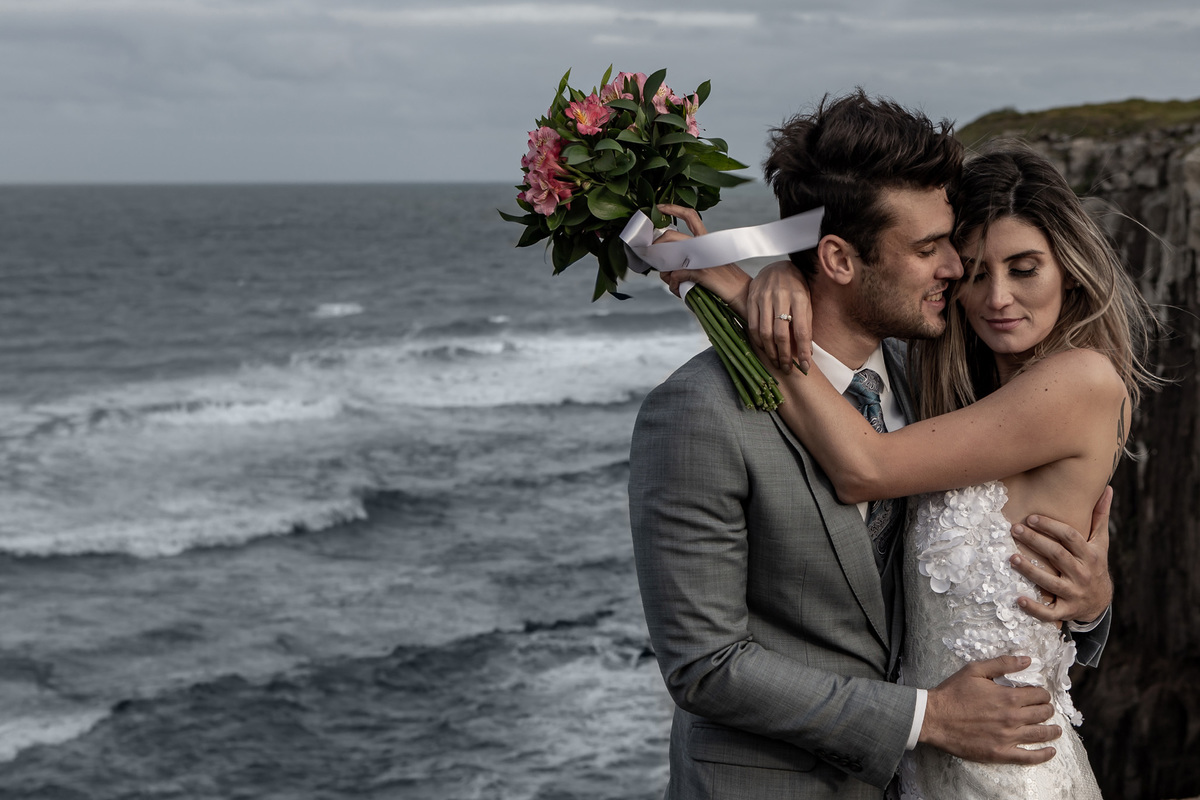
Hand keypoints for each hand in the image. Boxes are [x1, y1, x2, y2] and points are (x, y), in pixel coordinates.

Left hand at [655, 204, 750, 315]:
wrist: (742, 292)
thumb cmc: (725, 281)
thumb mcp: (707, 265)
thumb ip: (688, 262)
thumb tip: (669, 269)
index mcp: (707, 239)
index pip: (690, 216)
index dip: (673, 208)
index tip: (659, 206)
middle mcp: (703, 245)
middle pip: (671, 236)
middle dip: (657, 247)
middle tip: (654, 259)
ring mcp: (701, 257)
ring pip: (669, 257)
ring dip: (665, 273)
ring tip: (672, 282)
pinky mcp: (700, 272)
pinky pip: (676, 276)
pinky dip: (674, 286)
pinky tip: (679, 290)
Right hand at [745, 260, 812, 373]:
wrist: (777, 267)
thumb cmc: (796, 287)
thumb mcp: (807, 302)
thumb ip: (806, 325)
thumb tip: (807, 353)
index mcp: (800, 297)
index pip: (802, 329)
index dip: (804, 350)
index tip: (805, 366)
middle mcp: (781, 296)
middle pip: (781, 333)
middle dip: (785, 355)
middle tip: (787, 369)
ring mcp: (764, 297)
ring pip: (765, 332)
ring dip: (770, 352)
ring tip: (776, 362)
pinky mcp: (752, 298)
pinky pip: (753, 326)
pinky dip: (758, 341)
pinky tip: (764, 349)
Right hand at [920, 655, 1060, 763]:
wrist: (934, 718)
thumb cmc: (953, 692)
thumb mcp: (975, 670)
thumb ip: (1002, 663)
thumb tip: (1027, 660)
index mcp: (1008, 697)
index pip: (1038, 695)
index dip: (1041, 693)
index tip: (1039, 694)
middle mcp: (1012, 717)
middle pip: (1042, 714)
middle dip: (1047, 709)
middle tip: (1046, 709)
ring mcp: (1008, 737)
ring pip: (1040, 734)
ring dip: (1052, 730)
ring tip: (1056, 729)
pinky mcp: (1001, 753)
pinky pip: (1029, 757)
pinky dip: (1043, 755)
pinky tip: (1051, 751)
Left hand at [1010, 486, 1112, 623]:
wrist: (1100, 601)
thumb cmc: (1094, 564)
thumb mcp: (1100, 542)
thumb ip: (1100, 516)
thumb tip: (1107, 488)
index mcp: (1090, 555)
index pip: (1070, 537)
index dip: (1051, 526)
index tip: (1031, 517)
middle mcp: (1083, 573)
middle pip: (1058, 555)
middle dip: (1035, 542)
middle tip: (1015, 529)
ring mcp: (1074, 593)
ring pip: (1051, 582)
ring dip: (1030, 570)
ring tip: (1011, 558)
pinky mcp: (1066, 611)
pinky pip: (1049, 611)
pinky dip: (1034, 607)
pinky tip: (1018, 599)